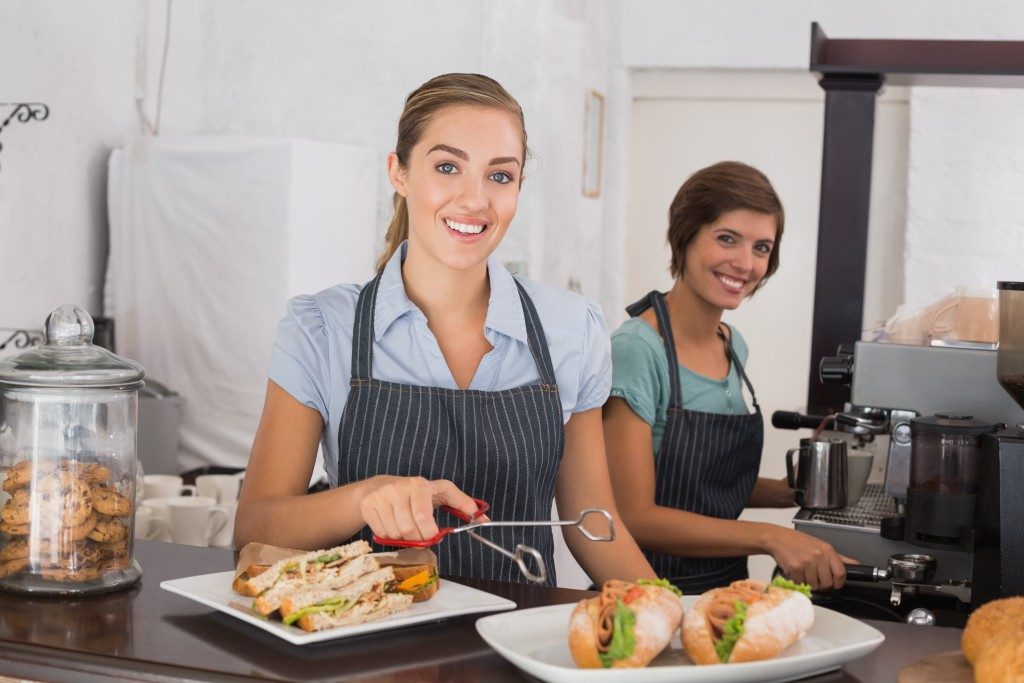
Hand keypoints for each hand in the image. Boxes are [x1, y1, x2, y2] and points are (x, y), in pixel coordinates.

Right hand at [358, 476, 486, 540]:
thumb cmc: (416, 492)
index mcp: (419, 485)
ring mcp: (381, 497)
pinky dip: (388, 536)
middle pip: (409, 530)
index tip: (432, 534)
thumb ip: (463, 504)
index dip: (429, 533)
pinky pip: (381, 533)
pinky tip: (391, 524)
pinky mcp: (368, 506)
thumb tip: (485, 519)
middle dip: (417, 538)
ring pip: (394, 534)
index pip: (422, 518)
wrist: (379, 486)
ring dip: (402, 538)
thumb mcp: (440, 492)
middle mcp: (398, 488)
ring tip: (405, 526)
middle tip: (419, 533)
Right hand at [763, 526, 855, 589]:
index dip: (838, 582)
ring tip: (803, 571)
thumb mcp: (821, 546)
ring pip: (814, 585)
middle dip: (821, 583)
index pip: (841, 573)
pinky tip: (796, 570)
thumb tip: (855, 564)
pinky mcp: (795, 568)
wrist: (777, 538)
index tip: (835, 583)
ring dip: (808, 582)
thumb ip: (838, 557)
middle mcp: (818, 556)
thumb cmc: (798, 542)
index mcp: (827, 550)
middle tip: (814, 576)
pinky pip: (801, 583)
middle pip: (827, 583)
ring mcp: (806, 562)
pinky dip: (798, 580)